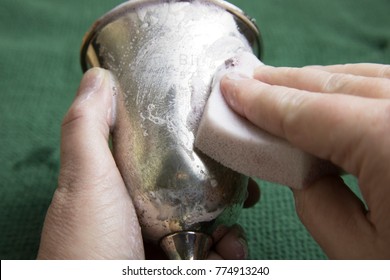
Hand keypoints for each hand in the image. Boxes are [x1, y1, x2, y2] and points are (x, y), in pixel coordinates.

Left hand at [37, 68, 258, 259]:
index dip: (194, 144)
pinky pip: (221, 253)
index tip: (218, 133)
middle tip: (243, 179)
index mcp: (128, 189)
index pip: (168, 156)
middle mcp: (150, 216)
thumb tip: (98, 76)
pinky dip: (232, 251)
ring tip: (231, 229)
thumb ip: (88, 128)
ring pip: (216, 223)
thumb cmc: (87, 243)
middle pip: (198, 190)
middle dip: (224, 185)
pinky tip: (229, 250)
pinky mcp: (187, 265)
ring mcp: (170, 246)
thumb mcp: (84, 180)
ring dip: (232, 224)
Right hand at [220, 63, 389, 258]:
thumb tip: (301, 173)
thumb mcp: (360, 253)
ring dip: (321, 82)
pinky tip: (337, 97)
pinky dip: (357, 90)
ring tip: (285, 85)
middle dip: (286, 82)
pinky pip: (389, 91)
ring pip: (369, 79)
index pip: (307, 111)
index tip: (230, 86)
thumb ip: (319, 206)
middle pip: (338, 85)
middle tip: (250, 79)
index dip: (260, 100)